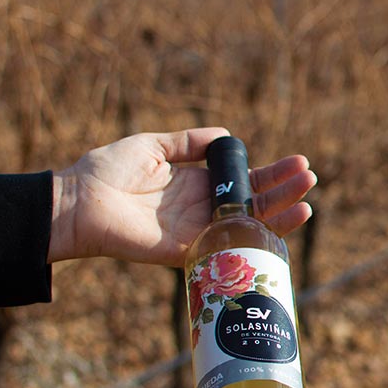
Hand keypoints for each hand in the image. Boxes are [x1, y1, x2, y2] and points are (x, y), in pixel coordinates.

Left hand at [48, 128, 317, 265]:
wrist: (78, 201)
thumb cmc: (108, 170)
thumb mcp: (153, 145)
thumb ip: (189, 142)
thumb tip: (226, 136)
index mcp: (198, 183)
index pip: (245, 180)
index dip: (271, 173)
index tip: (297, 162)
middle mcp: (203, 208)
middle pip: (254, 203)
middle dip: (283, 191)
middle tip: (309, 178)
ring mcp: (197, 231)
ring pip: (247, 226)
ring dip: (279, 215)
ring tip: (306, 201)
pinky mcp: (185, 251)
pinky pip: (224, 248)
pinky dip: (250, 241)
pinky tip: (277, 228)